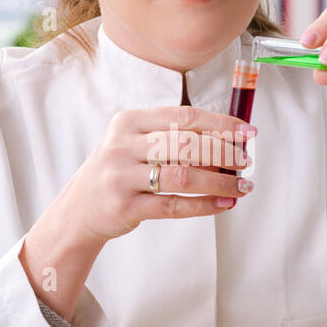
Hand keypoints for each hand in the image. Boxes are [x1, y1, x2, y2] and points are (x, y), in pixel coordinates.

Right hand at [47, 104, 255, 247]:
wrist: (78, 209)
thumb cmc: (118, 172)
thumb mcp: (134, 144)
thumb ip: (172, 138)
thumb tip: (227, 142)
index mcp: (129, 122)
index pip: (184, 117)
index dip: (220, 124)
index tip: (247, 132)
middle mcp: (123, 145)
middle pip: (186, 145)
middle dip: (224, 153)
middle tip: (246, 161)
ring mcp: (122, 176)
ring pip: (183, 177)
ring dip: (219, 183)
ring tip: (241, 187)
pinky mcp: (125, 206)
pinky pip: (173, 205)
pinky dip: (203, 206)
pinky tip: (222, 204)